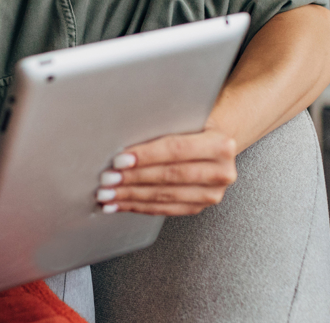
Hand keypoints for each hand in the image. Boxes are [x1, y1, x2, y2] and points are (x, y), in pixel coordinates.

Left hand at [94, 129, 237, 215]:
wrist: (213, 147)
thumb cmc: (193, 129)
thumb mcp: (184, 121)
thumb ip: (162, 128)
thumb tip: (121, 139)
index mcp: (220, 145)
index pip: (176, 150)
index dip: (146, 155)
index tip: (120, 160)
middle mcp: (221, 172)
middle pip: (169, 175)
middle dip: (133, 178)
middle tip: (108, 179)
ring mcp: (211, 193)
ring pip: (164, 196)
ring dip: (131, 196)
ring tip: (108, 193)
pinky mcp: (198, 207)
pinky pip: (164, 209)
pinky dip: (138, 206)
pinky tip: (120, 203)